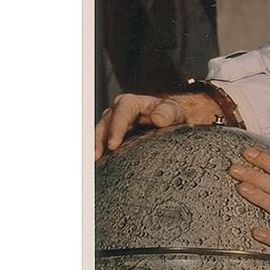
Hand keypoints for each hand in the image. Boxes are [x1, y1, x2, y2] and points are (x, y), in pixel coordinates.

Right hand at [94, 92, 218, 159]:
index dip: (116, 127)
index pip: (121, 112)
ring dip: (97, 148)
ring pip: (100, 136)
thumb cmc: (170, 114)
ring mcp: (113, 127)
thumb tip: (157, 118)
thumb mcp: (173, 110)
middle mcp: (118, 113)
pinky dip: (103, 155)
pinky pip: (104, 146)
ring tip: (96, 162)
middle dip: (99, 140)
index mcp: (131, 103)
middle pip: (104, 124)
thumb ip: (168, 112)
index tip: (113, 144)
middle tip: (97, 156)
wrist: (171, 123)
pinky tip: (102, 165)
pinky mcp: (113, 139)